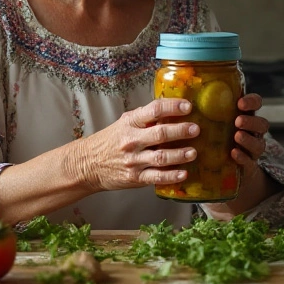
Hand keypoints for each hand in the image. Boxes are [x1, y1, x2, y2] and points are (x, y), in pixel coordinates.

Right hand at [76, 98, 200, 192]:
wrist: (87, 164)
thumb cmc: (111, 141)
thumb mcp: (124, 123)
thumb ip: (145, 118)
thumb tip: (174, 110)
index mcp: (131, 123)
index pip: (154, 110)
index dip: (172, 106)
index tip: (188, 106)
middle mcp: (132, 140)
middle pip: (160, 134)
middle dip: (180, 131)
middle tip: (196, 129)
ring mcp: (134, 160)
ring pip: (160, 157)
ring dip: (180, 154)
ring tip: (193, 152)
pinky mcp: (135, 177)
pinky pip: (156, 177)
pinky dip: (171, 176)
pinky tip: (183, 173)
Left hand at [203, 92, 276, 216]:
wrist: (220, 170)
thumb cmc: (212, 138)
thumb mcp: (211, 122)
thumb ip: (205, 109)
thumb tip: (180, 91)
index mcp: (244, 116)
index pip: (256, 103)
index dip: (251, 101)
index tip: (240, 102)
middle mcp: (252, 132)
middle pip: (262, 124)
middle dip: (251, 121)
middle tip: (237, 120)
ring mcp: (251, 149)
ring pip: (259, 143)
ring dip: (248, 138)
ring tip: (236, 136)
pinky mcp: (247, 165)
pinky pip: (250, 161)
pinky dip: (243, 157)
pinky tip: (233, 153)